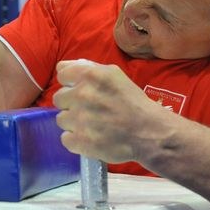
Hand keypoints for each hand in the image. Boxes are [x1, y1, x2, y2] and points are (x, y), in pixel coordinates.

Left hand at [52, 59, 169, 163]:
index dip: (70, 82)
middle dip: (71, 103)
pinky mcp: (80, 141)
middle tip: (89, 110)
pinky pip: (65, 138)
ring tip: (92, 125)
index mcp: (90, 75)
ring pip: (61, 119)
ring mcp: (79, 119)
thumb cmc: (133, 102)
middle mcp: (81, 95)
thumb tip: (63, 68)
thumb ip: (87, 68)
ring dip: (74, 122)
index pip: (61, 73)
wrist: (150, 133)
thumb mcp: (114, 75)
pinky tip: (90, 138)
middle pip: (58, 98)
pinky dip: (76, 140)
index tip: (81, 90)